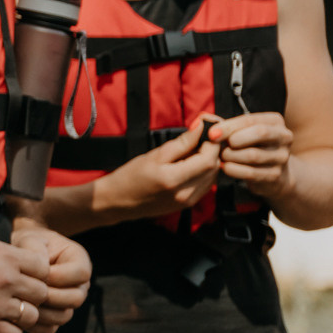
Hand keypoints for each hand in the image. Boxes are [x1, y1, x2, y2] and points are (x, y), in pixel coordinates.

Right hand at [0, 235, 52, 332]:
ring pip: (32, 316)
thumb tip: (22, 264)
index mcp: (7, 257)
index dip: (38, 275)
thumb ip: (5, 256)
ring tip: (8, 313)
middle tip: (19, 297)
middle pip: (42, 293)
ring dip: (23, 316)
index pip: (43, 268)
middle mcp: (7, 280)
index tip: (28, 278)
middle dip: (33, 296)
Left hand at [9, 226, 90, 332]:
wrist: (20, 257)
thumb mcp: (31, 240)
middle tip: (29, 292)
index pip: (81, 273)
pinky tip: (19, 315)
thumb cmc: (27, 245)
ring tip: (22, 303)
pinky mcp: (53, 316)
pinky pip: (49, 329)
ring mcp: (67, 303)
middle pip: (76, 299)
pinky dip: (35, 325)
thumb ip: (36, 250)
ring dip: (42, 312)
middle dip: (51, 297)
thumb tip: (42, 272)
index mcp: (79, 262)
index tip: (40, 273)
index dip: (60, 276)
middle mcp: (79, 285)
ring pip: (63, 316)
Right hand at [93, 117, 221, 222]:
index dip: (211, 143)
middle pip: (214, 168)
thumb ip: (181, 143)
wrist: (119, 201)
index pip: (208, 160)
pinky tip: (189, 165)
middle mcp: (185, 194)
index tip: (205, 131)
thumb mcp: (153, 155)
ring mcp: (188, 202)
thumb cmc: (131, 177)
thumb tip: (200, 128)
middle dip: (211, 150)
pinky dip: (203, 172)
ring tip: (190, 151)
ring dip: (208, 161)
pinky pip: (205, 184)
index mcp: (174, 180)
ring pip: (212, 176)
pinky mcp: (188, 204)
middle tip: (198, 138)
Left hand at [211, 112, 294, 198]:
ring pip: (253, 154)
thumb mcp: (242, 131)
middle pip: (259, 133)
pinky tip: (225, 167)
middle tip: (217, 146)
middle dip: (234, 139)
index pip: (251, 120)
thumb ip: (224, 125)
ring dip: (231, 156)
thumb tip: (202, 119)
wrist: (271, 175)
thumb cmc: (250, 146)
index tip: (211, 133)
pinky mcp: (276, 175)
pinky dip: (233, 169)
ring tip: (221, 156)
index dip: (229, 126)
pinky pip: (250, 172)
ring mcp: (282, 157)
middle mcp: (284, 137)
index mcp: (275, 121)